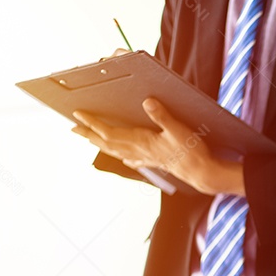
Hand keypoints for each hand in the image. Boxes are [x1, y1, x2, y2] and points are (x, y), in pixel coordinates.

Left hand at [72, 97, 244, 194]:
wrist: (202, 173)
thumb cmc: (192, 154)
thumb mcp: (178, 130)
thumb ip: (162, 116)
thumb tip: (147, 102)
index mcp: (141, 142)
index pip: (109, 132)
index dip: (92, 123)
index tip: (78, 115)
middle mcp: (139, 151)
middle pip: (107, 143)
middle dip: (88, 134)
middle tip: (73, 128)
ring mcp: (145, 158)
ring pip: (115, 151)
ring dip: (99, 144)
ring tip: (89, 138)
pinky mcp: (154, 161)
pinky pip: (131, 159)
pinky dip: (121, 156)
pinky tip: (122, 158)